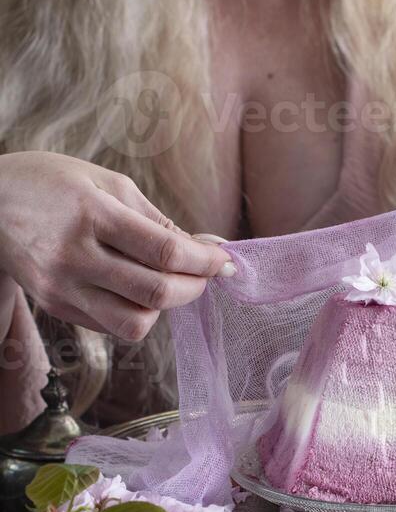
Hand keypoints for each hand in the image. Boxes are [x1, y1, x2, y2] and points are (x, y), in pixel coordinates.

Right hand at [0, 152, 234, 340]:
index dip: (205, 261)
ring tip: (168, 283)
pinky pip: (112, 327)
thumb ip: (159, 221)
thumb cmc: (54, 185)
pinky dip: (137, 313)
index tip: (225, 261)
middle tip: (205, 275)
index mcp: (93, 214)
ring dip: (165, 308)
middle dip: (195, 288)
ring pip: (135, 324)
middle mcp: (75, 257)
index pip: (165, 251)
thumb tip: (209, 247)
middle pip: (156, 294)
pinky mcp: (57, 308)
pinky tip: (137, 290)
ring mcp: (62, 288)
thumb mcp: (108, 184)